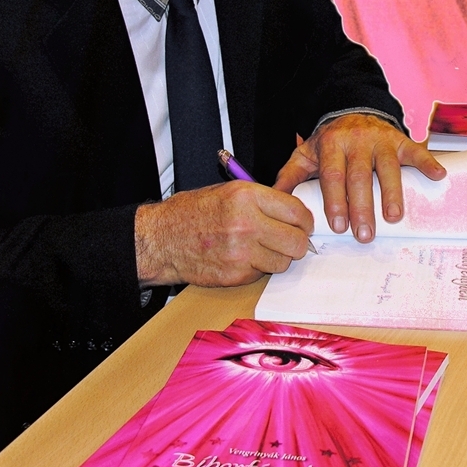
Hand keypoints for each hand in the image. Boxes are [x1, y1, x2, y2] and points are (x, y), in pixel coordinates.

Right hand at [134, 180, 314, 287]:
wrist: (162, 239)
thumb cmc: (193, 212)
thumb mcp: (228, 191)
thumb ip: (262, 200)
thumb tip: (293, 212)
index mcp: (247, 196)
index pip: (296, 210)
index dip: (304, 220)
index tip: (303, 224)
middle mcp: (247, 223)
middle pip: (296, 240)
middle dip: (297, 241)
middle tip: (291, 239)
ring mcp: (241, 252)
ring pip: (284, 262)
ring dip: (280, 257)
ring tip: (265, 248)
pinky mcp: (236, 274)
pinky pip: (263, 273)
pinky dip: (260, 267)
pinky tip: (245, 257)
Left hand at [273, 113, 445, 242]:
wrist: (352, 108)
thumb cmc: (330, 141)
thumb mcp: (306, 154)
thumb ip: (290, 176)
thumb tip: (273, 199)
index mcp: (332, 144)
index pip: (333, 175)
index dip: (335, 200)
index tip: (337, 226)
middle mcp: (357, 141)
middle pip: (360, 177)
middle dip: (362, 207)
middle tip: (364, 235)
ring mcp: (381, 140)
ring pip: (388, 168)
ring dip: (392, 193)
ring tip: (393, 218)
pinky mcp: (400, 139)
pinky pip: (415, 151)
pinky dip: (427, 163)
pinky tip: (437, 176)